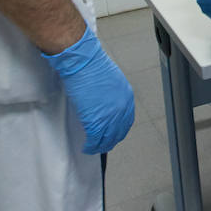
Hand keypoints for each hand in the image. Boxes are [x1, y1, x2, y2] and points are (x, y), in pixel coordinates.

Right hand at [43, 27, 134, 153]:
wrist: (83, 62)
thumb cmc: (92, 66)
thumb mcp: (110, 81)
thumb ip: (111, 95)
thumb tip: (104, 104)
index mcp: (127, 97)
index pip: (126, 120)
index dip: (118, 129)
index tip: (112, 133)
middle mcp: (122, 108)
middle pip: (119, 132)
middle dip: (111, 140)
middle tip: (102, 144)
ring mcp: (111, 116)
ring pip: (108, 139)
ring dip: (100, 145)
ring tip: (93, 147)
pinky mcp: (97, 121)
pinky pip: (95, 140)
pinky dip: (91, 146)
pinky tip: (87, 148)